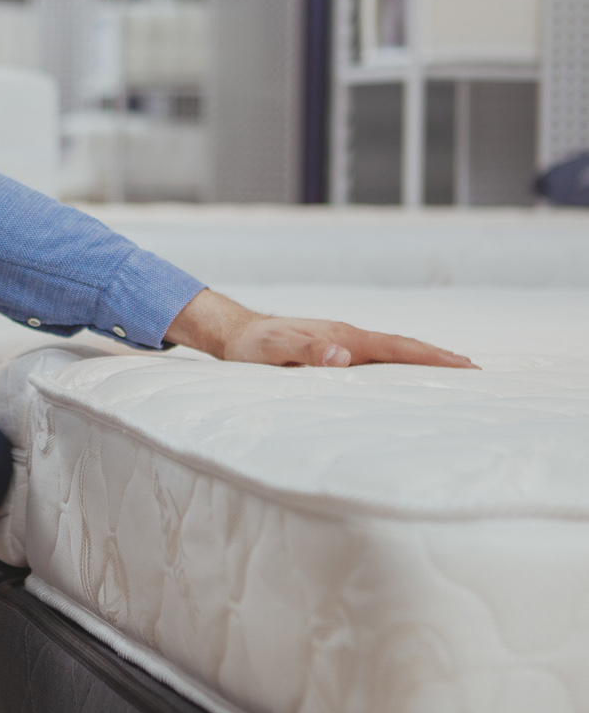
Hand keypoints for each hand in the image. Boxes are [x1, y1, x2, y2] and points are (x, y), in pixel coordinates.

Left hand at [166, 289, 477, 368]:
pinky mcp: (335, 353)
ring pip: (391, 354)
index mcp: (342, 337)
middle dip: (439, 359)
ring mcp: (343, 343)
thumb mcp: (274, 349)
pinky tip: (407, 378)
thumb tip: (343, 355)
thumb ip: (306, 351)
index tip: (466, 366)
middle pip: (402, 348)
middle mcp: (348, 337)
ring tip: (456, 377)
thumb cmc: (252, 346)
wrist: (234, 334)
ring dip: (422, 363)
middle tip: (479, 375)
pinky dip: (399, 367)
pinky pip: (376, 361)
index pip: (396, 347)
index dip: (431, 357)